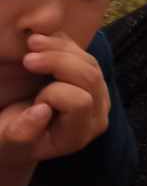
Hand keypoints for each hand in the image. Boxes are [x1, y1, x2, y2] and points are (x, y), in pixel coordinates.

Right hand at [0, 34, 108, 169]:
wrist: (15, 130)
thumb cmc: (9, 139)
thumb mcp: (6, 142)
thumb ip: (21, 133)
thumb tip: (42, 111)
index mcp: (76, 135)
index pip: (80, 102)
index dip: (53, 94)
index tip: (32, 98)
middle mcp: (95, 117)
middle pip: (90, 77)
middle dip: (58, 62)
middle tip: (27, 58)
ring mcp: (98, 96)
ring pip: (89, 61)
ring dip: (59, 48)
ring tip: (32, 43)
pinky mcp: (92, 80)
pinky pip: (84, 54)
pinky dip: (62, 44)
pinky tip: (40, 43)